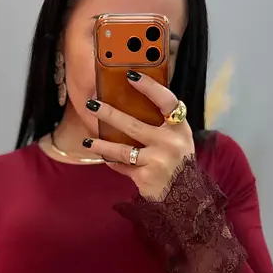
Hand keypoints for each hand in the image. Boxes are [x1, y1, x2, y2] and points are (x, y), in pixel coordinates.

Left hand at [85, 73, 194, 198]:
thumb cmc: (178, 164)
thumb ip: (163, 124)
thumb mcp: (178, 140)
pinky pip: (123, 165)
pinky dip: (112, 162)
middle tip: (91, 104)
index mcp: (180, 128)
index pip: (167, 101)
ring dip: (101, 144)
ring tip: (87, 141)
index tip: (131, 75)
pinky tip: (102, 156)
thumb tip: (132, 102)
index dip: (150, 87)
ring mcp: (158, 160)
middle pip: (134, 124)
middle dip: (109, 113)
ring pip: (122, 149)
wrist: (185, 197)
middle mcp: (170, 142)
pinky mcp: (145, 176)